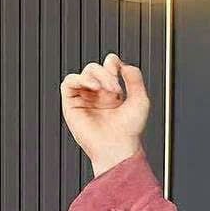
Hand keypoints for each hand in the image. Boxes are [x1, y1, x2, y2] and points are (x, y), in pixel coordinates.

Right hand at [60, 51, 149, 173]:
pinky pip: (69, 82)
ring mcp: (84, 99)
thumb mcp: (140, 100)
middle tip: (116, 89)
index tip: (120, 70)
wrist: (118, 147)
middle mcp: (97, 96)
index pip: (107, 67)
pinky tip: (93, 87)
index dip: (112, 63)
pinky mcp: (71, 105)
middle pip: (95, 69)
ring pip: (84, 74)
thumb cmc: (130, 130)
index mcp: (112, 94)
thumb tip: (123, 63)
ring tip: (107, 90)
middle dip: (106, 73)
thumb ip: (134, 78)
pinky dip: (80, 79)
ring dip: (96, 76)